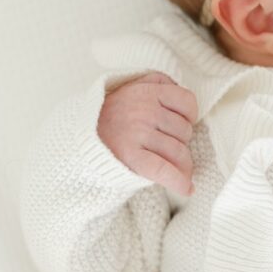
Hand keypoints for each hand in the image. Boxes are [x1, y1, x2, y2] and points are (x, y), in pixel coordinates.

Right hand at [97, 72, 198, 195]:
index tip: (183, 122)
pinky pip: (163, 170)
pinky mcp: (130, 157)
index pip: (187, 102)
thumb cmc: (113, 114)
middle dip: (181, 141)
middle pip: (185, 131)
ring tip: (178, 168)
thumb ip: (159, 82)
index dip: (190, 115)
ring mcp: (137, 134)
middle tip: (167, 145)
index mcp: (147, 92)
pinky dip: (178, 181)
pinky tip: (187, 189)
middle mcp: (144, 111)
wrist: (81, 135)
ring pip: (179, 152)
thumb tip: (182, 92)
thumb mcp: (133, 86)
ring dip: (183, 164)